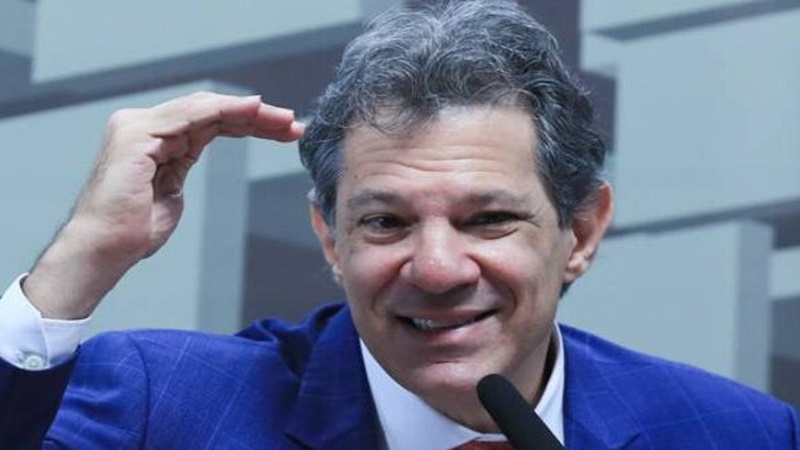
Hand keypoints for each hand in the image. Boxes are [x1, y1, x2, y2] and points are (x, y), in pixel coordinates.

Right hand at [23, 92, 303, 319]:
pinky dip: (226, 110)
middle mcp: (144, 126)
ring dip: (250, 114)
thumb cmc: (133, 233)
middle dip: (256, 117)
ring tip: (284, 121)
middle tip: (293, 123)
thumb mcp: (169, 194)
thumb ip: (178, 170)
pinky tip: (254, 112)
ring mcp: (138, 126)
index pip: (208, 123)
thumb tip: (187, 162)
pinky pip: (192, 114)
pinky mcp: (137, 134)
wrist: (103, 252)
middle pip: (211, 111)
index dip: (247, 124)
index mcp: (153, 140)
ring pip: (206, 108)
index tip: (283, 132)